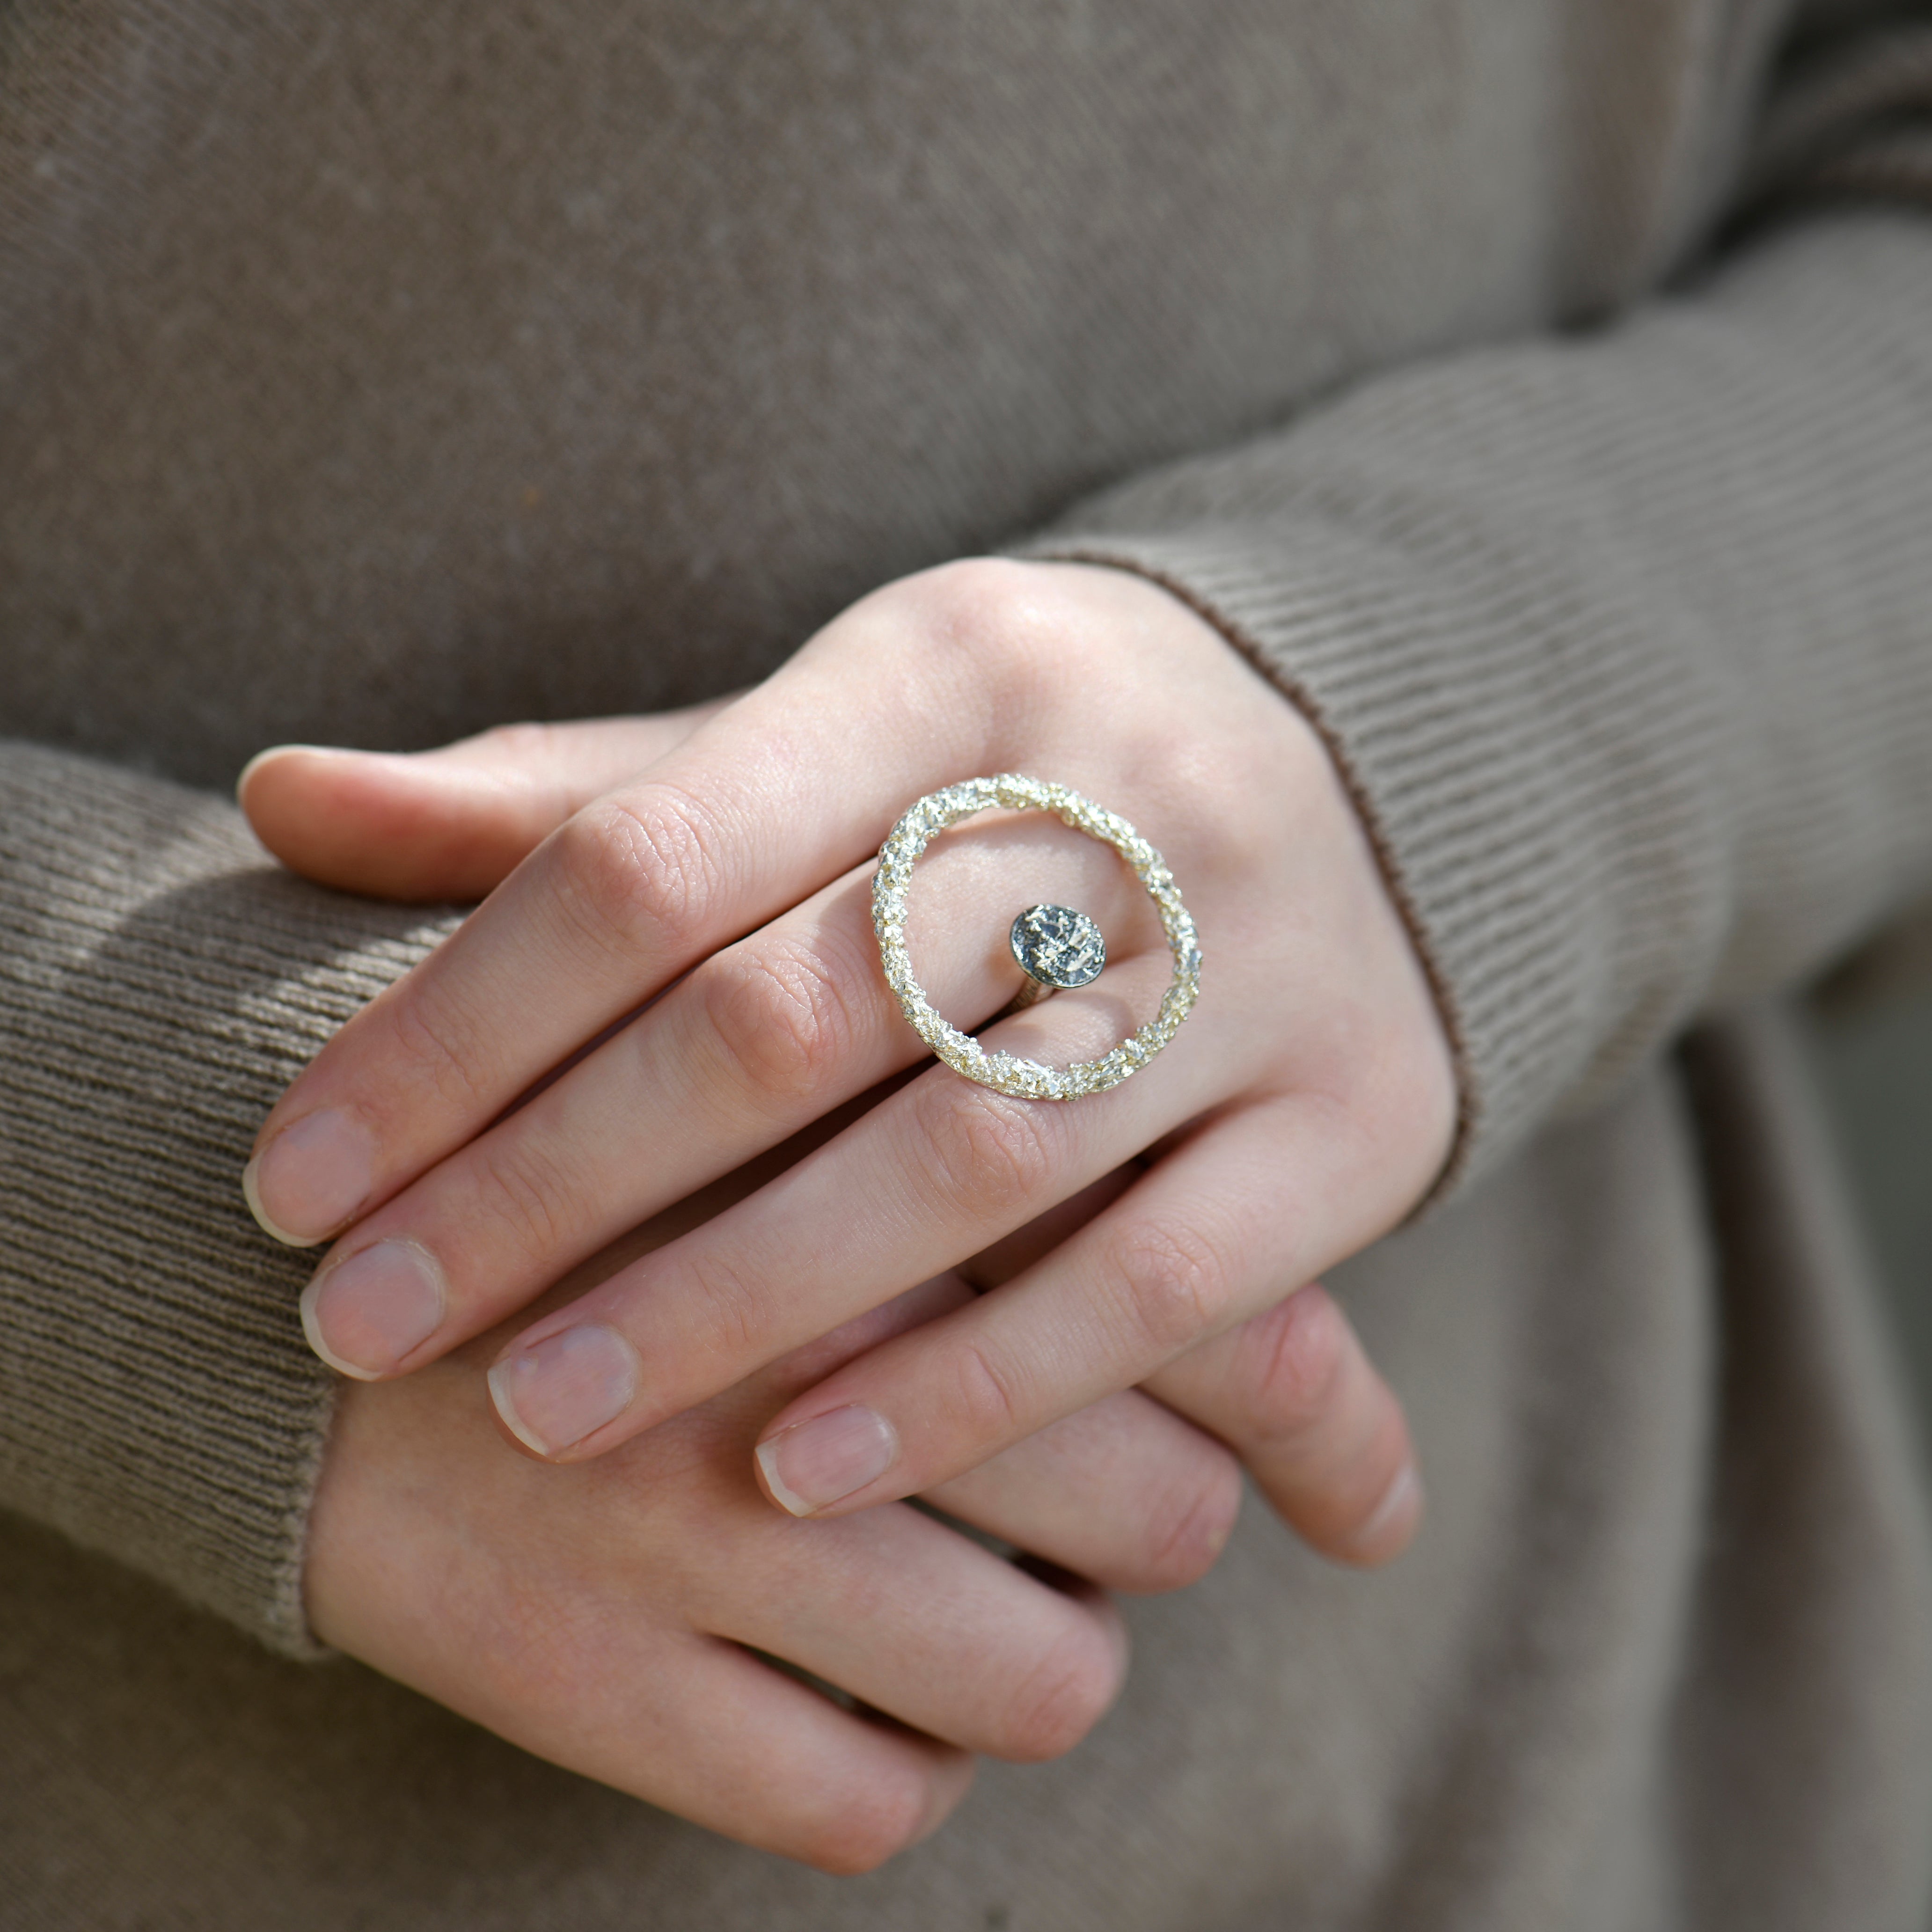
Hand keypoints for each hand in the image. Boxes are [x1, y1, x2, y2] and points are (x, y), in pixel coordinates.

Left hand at [244, 559, 1450, 1549]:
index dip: (453, 1031)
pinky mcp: (1352, 1120)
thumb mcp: (818, 732)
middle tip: (366, 1322)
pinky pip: (1150, 1283)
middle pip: (785, 1017)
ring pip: (960, 1161)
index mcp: (941, 670)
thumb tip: (283, 797)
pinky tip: (800, 1473)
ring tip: (537, 1413)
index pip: (650, 861)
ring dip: (731, 1306)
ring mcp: (1251, 964)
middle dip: (551, 1186)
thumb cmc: (1015, 770)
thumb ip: (576, 795)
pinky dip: (972, 1391)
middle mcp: (1107, 794)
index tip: (297, 1181)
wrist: (1377, 762)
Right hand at [304, 1146, 1391, 1868]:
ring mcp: (698, 1522)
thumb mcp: (792, 1085)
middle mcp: (817, 1345)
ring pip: (1040, 1681)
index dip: (1323, 1428)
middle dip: (1152, 1517)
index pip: (1219, 1324)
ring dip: (1034, 1649)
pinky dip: (892, 1759)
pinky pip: (862, 1802)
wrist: (284, 1251)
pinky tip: (839, 1674)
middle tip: (1079, 1484)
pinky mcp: (591, 1672)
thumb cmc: (589, 1140)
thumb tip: (1257, 1263)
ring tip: (959, 1582)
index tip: (1355, 1494)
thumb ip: (1022, 1138)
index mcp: (894, 1167)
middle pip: (1160, 1514)